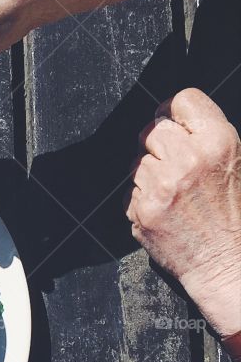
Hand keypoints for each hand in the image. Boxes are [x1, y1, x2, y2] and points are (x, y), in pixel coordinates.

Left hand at [128, 89, 240, 339]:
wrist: (225, 262)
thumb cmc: (232, 214)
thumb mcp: (234, 162)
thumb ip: (205, 136)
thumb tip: (172, 116)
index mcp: (218, 141)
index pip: (182, 100)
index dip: (176, 112)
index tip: (175, 123)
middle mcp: (189, 158)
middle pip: (154, 128)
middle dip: (159, 142)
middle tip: (171, 160)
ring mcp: (162, 185)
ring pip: (138, 159)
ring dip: (149, 171)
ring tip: (172, 190)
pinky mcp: (143, 209)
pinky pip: (131, 188)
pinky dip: (142, 197)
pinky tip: (164, 209)